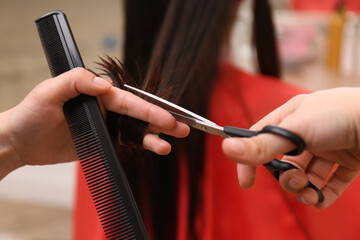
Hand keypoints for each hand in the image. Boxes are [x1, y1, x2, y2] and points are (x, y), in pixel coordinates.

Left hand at [0, 68, 188, 178]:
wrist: (20, 142)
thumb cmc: (30, 114)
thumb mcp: (49, 92)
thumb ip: (77, 82)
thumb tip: (107, 85)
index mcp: (96, 94)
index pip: (128, 101)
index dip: (149, 109)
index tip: (166, 118)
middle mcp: (104, 109)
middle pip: (139, 114)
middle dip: (161, 120)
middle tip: (183, 128)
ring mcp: (105, 125)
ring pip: (136, 129)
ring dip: (155, 135)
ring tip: (172, 142)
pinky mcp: (102, 141)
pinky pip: (126, 142)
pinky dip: (142, 145)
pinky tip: (155, 147)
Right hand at [222, 87, 359, 208]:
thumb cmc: (339, 115)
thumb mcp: (295, 130)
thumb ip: (262, 145)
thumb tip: (227, 149)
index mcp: (291, 117)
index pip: (261, 139)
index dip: (251, 160)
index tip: (247, 183)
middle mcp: (308, 132)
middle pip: (284, 161)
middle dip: (284, 176)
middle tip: (292, 180)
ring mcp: (328, 147)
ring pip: (305, 174)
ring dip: (302, 187)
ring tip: (309, 191)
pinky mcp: (347, 161)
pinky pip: (329, 183)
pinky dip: (323, 194)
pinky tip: (320, 199)